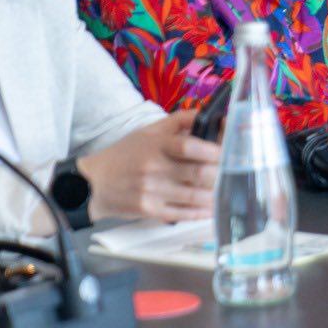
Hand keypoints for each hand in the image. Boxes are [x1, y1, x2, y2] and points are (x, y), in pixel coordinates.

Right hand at [77, 109, 219, 223]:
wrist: (93, 183)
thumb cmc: (126, 153)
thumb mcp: (150, 131)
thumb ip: (181, 120)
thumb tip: (212, 113)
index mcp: (156, 146)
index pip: (188, 146)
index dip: (213, 150)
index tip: (228, 151)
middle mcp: (154, 169)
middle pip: (196, 173)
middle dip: (220, 173)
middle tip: (235, 172)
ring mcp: (151, 192)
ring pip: (193, 196)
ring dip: (215, 194)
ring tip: (227, 189)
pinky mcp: (149, 211)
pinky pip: (181, 214)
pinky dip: (200, 212)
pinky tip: (212, 207)